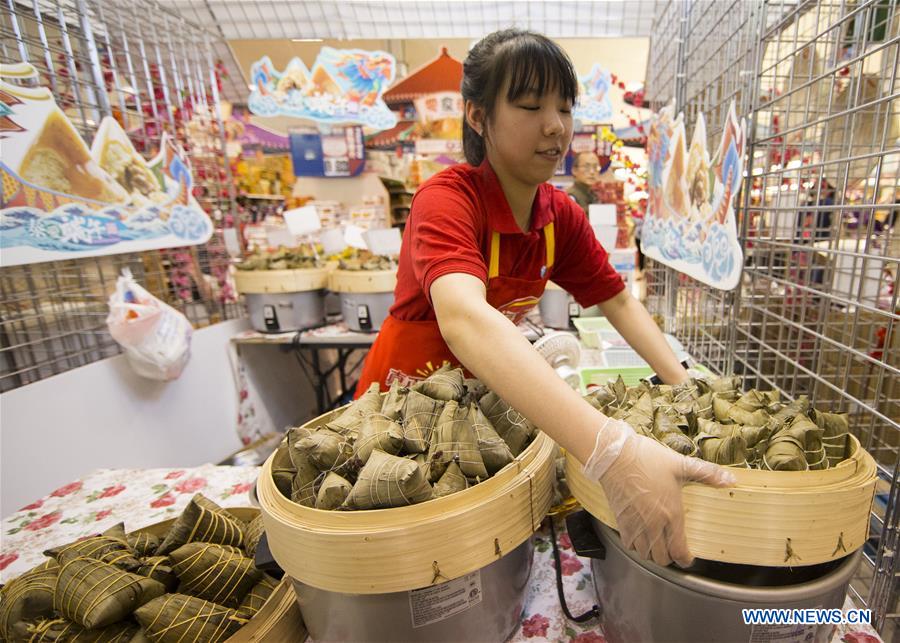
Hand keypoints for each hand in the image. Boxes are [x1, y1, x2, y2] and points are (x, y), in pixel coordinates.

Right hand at [583, 418, 735, 566]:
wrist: (614, 455)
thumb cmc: (647, 458)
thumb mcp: (680, 464)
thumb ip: (707, 474)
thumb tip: (731, 480)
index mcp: (671, 513)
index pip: (679, 551)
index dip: (685, 560)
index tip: (689, 557)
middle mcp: (653, 524)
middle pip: (662, 558)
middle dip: (670, 558)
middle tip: (674, 550)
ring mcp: (635, 524)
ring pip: (645, 554)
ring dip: (652, 553)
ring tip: (658, 544)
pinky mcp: (621, 521)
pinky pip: (629, 544)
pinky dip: (636, 546)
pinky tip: (640, 536)